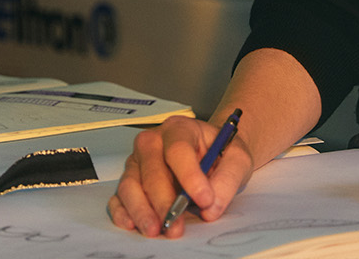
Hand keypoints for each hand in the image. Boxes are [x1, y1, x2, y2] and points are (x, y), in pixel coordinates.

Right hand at [108, 114, 255, 237]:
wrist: (214, 153)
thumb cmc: (220, 152)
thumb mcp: (237, 159)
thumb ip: (228, 180)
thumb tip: (211, 207)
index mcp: (180, 129)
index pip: (178, 149)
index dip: (190, 176)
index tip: (205, 199)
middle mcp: (154, 142)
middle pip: (151, 169)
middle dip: (163, 200)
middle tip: (176, 224)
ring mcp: (139, 161)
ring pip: (131, 183)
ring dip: (141, 209)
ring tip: (155, 229)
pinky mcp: (132, 181)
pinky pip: (120, 195)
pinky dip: (123, 211)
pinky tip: (132, 224)